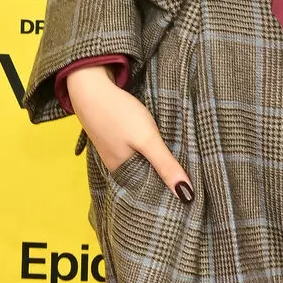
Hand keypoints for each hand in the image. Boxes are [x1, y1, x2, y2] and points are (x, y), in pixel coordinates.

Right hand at [65, 65, 192, 200]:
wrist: (90, 86)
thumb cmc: (118, 114)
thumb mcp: (147, 139)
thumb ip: (165, 165)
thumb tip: (186, 196)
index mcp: (123, 173)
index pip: (151, 191)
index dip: (170, 192)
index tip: (192, 193)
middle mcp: (117, 166)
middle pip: (146, 177)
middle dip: (165, 177)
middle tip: (192, 178)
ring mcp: (114, 151)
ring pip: (141, 163)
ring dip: (157, 162)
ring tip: (182, 164)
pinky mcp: (115, 137)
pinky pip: (135, 150)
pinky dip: (148, 149)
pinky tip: (159, 145)